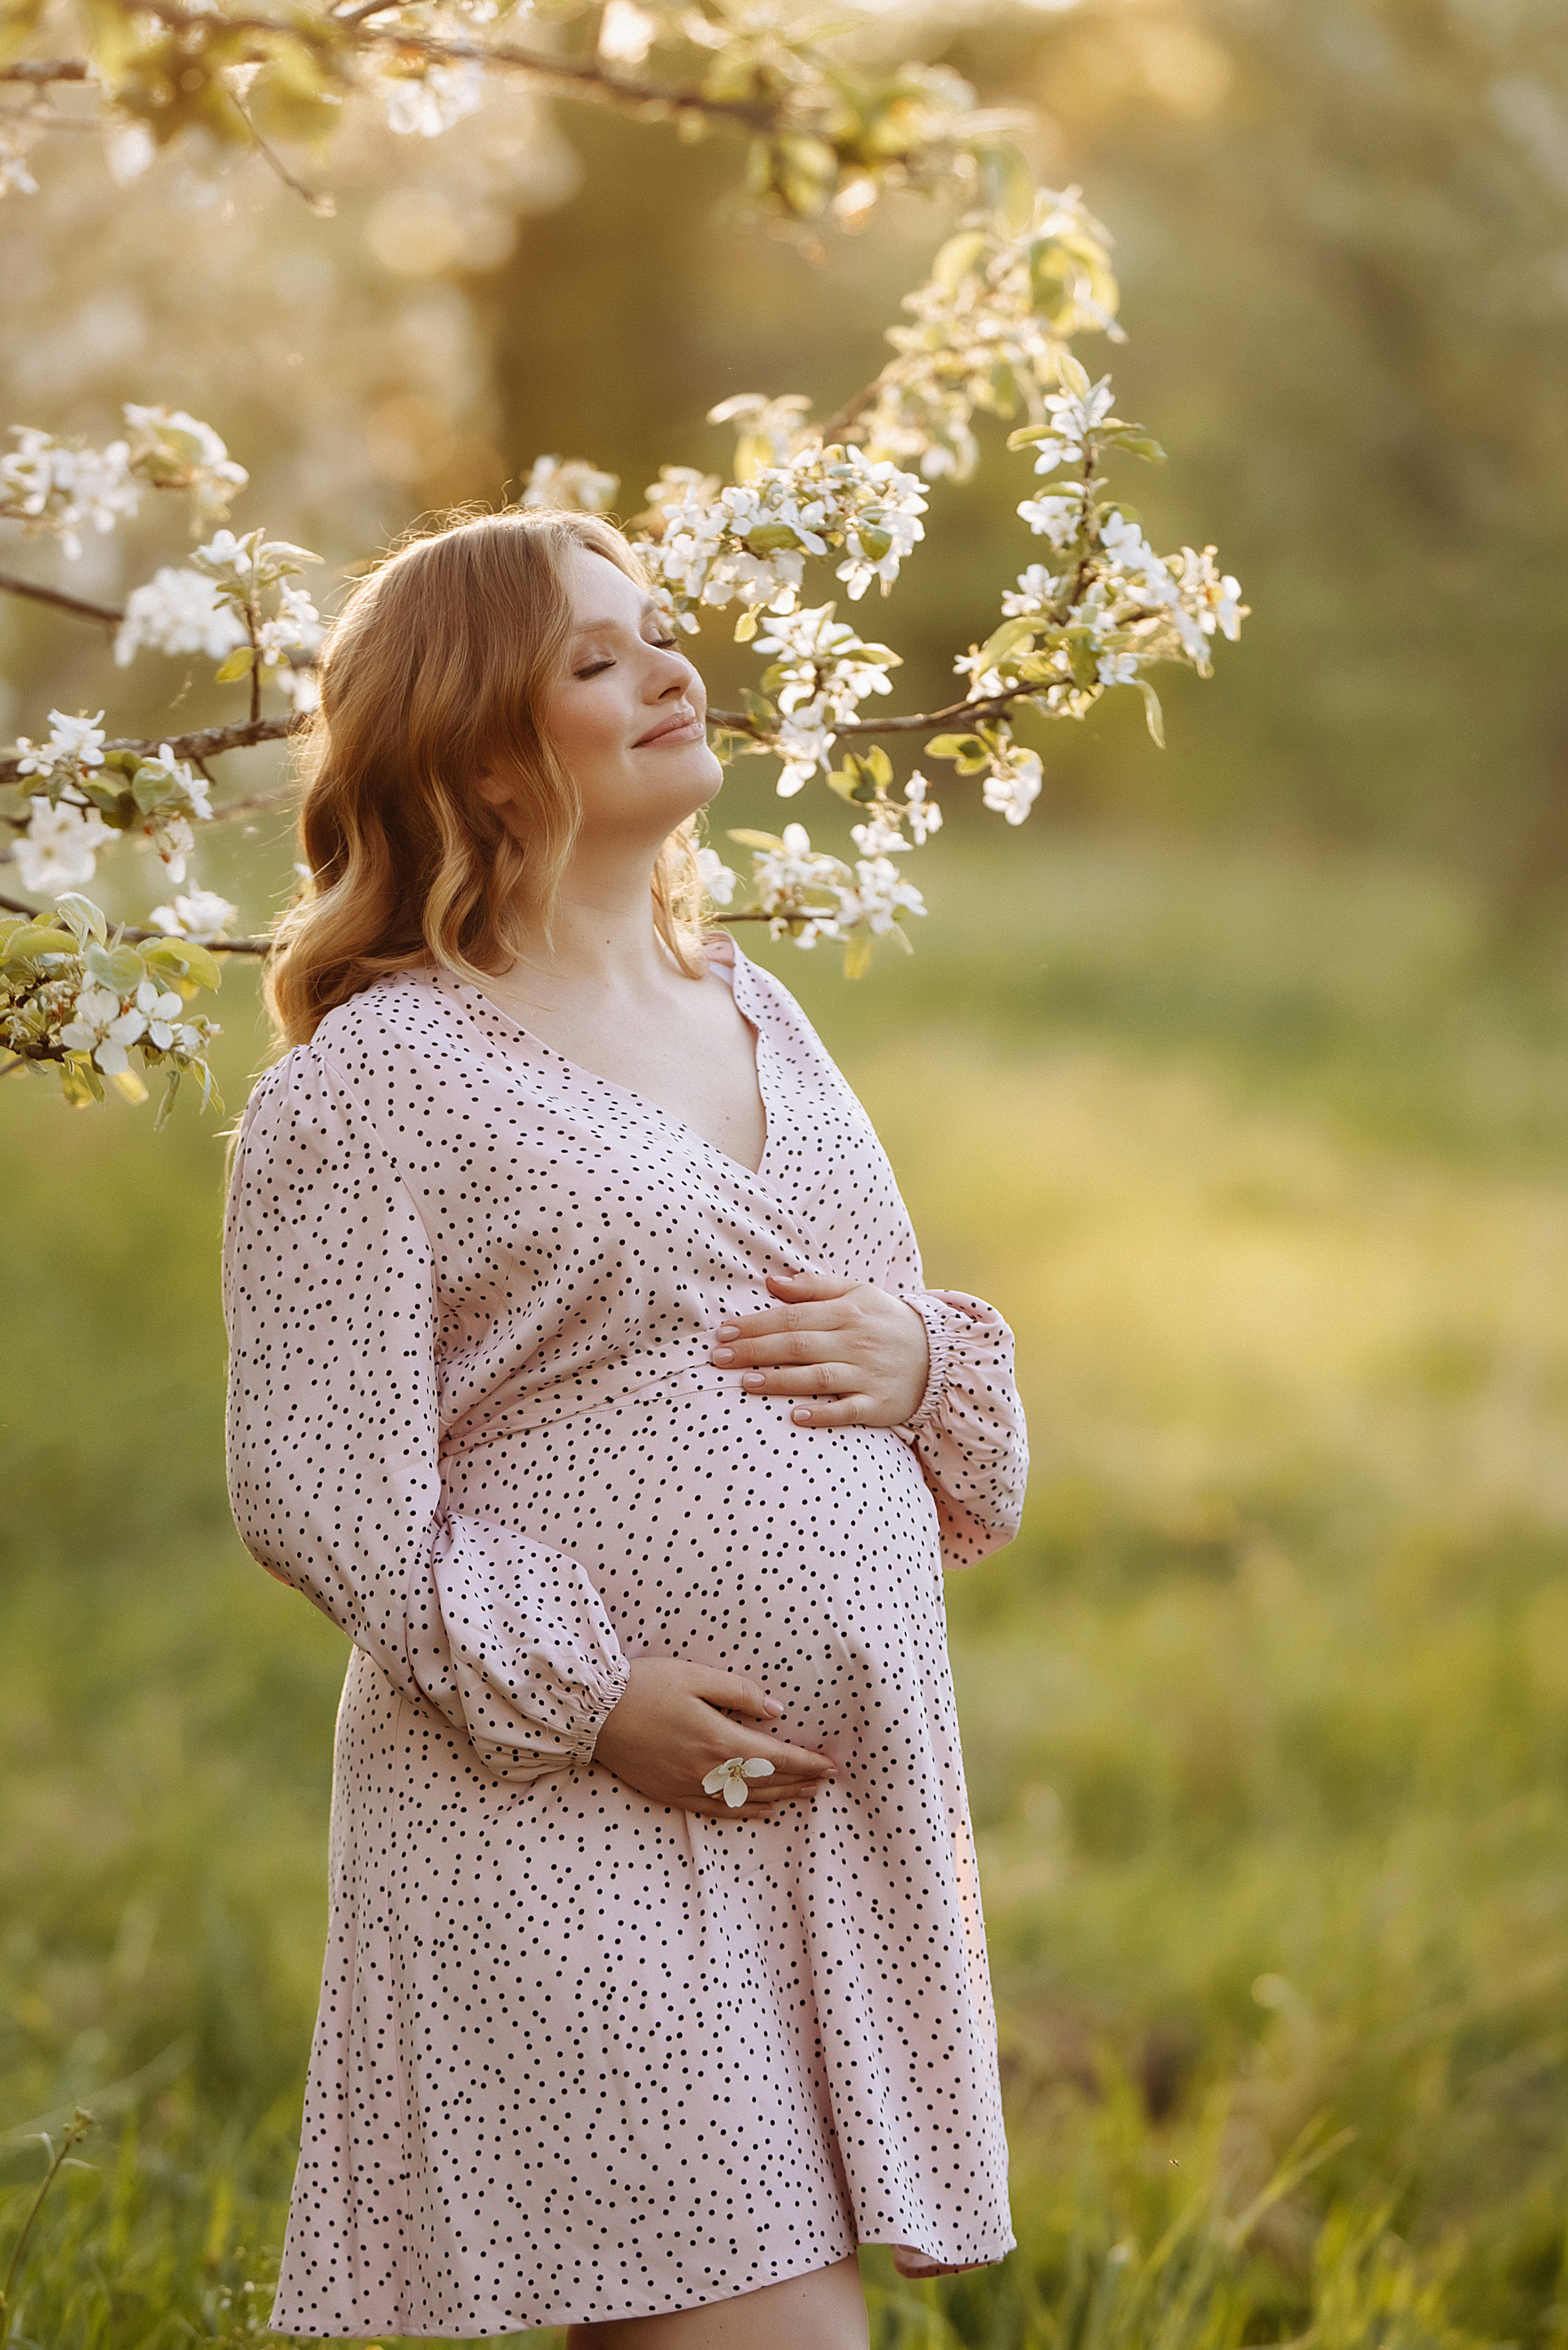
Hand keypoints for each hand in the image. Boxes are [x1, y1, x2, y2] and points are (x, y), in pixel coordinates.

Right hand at [591, 1657, 837, 1816]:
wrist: (595, 1712)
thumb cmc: (646, 1686)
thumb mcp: (696, 1676)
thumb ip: (740, 1692)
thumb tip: (776, 1711)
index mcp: (719, 1739)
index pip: (776, 1756)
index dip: (806, 1762)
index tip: (830, 1765)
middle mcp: (708, 1770)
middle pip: (766, 1780)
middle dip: (800, 1780)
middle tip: (825, 1780)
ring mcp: (689, 1786)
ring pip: (746, 1798)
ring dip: (780, 1797)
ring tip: (805, 1795)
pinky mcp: (671, 1794)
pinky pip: (716, 1810)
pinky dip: (745, 1812)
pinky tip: (763, 1810)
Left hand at [710, 1269, 930, 1429]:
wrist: (941, 1356)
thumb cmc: (887, 1322)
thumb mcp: (858, 1293)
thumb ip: (814, 1287)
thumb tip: (770, 1282)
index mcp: (848, 1312)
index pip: (793, 1317)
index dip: (756, 1324)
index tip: (724, 1331)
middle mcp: (856, 1342)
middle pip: (798, 1345)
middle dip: (755, 1350)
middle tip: (718, 1357)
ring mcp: (867, 1375)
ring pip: (817, 1377)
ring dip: (779, 1380)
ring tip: (745, 1383)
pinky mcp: (878, 1404)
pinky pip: (847, 1411)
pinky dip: (822, 1414)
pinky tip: (796, 1416)